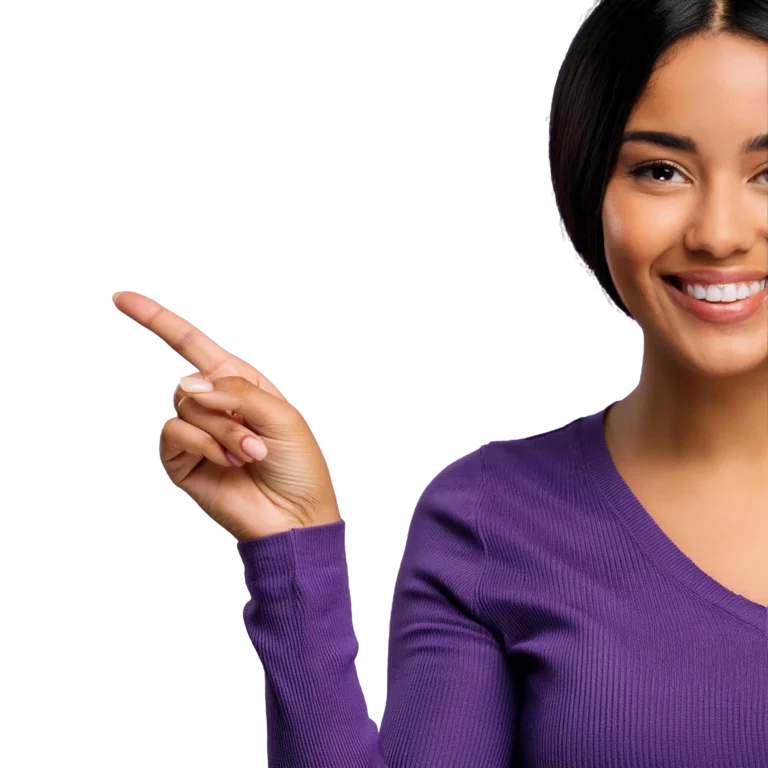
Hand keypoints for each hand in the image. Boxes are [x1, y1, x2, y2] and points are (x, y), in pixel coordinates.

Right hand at [111, 290, 340, 540]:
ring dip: (222, 432)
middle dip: (224, 410)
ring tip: (248, 456)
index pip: (192, 344)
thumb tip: (186, 381)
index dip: (158, 320)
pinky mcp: (181, 460)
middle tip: (255, 441)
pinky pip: (175, 433)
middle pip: (190, 381)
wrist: (293, 517)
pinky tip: (228, 463)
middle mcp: (213, 405)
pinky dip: (205, 444)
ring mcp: (196, 433)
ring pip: (185, 407)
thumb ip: (234, 390)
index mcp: (239, 385)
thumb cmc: (297, 467)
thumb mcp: (280, 416)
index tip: (124, 299)